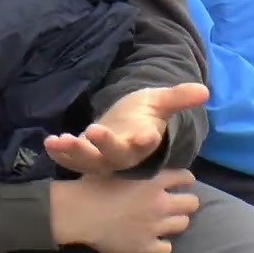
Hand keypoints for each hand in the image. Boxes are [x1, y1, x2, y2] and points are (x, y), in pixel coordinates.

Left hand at [44, 83, 208, 174]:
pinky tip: (49, 144)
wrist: (125, 129)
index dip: (145, 140)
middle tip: (93, 131)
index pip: (146, 144)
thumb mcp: (160, 102)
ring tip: (59, 140)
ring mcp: (101, 159)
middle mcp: (122, 155)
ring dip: (74, 152)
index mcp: (142, 142)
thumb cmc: (143, 115)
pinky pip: (71, 160)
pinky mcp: (84, 157)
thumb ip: (178, 97)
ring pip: (89, 161)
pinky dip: (60, 154)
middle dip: (104, 145)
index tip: (147, 135)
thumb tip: (204, 91)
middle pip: (115, 156)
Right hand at [50, 168, 199, 252]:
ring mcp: (156, 227)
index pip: (185, 178)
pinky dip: (160, 244)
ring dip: (174, 221)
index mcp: (154, 181)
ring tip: (162, 221)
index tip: (180, 182)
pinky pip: (167, 248)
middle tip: (173, 203)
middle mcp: (161, 203)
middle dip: (185, 202)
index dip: (184, 180)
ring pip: (182, 224)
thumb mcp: (117, 167)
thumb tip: (146, 167)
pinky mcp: (147, 247)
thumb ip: (137, 168)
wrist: (79, 213)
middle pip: (192, 203)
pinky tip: (151, 239)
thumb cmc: (93, 185)